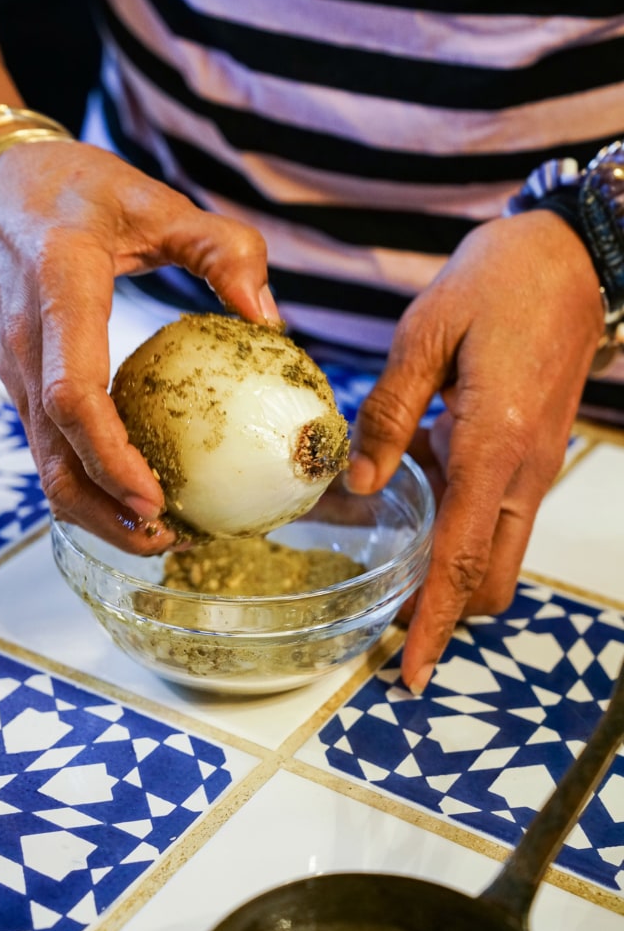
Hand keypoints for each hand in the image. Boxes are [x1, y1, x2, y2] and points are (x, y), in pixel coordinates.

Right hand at [0, 138, 279, 552]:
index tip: (153, 496)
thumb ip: (222, 249)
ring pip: (44, 464)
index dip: (108, 454)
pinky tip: (140, 497)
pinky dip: (90, 485)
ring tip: (161, 537)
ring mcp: (16, 372)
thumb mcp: (157, 200)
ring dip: (96, 511)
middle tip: (168, 541)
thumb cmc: (81, 191)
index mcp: (57, 292)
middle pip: (52, 454)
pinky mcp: (23, 387)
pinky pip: (50, 450)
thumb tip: (271, 320)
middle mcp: (25, 345)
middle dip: (104, 510)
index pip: (72, 393)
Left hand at [346, 210, 603, 692]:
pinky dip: (460, 526)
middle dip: (446, 612)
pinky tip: (416, 489)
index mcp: (492, 445)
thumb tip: (359, 483)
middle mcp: (521, 472)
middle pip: (489, 578)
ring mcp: (533, 466)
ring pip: (497, 552)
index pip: (459, 559)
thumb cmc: (496, 284)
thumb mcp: (424, 335)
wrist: (571, 257)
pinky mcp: (532, 453)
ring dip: (451, 571)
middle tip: (388, 620)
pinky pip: (497, 514)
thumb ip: (388, 413)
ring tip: (390, 560)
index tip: (410, 673)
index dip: (433, 622)